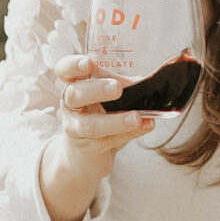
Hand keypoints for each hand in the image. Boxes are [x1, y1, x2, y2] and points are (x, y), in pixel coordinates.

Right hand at [39, 53, 154, 220]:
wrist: (84, 157)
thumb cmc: (99, 118)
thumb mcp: (109, 99)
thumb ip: (125, 86)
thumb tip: (153, 79)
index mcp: (76, 86)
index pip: (65, 70)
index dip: (73, 66)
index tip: (89, 63)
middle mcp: (71, 106)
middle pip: (74, 95)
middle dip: (95, 90)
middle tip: (116, 88)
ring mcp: (77, 129)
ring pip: (90, 125)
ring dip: (115, 121)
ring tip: (136, 117)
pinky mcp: (88, 148)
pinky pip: (108, 141)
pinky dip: (129, 134)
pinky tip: (146, 125)